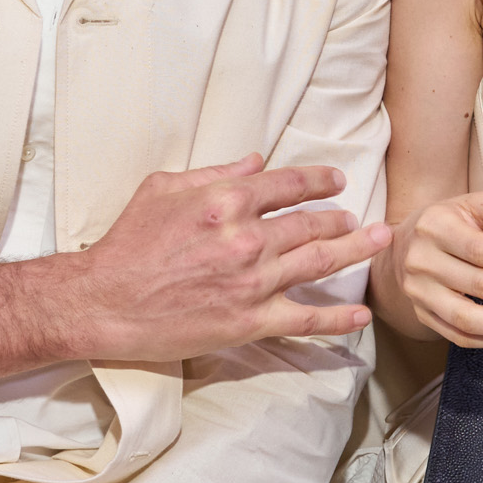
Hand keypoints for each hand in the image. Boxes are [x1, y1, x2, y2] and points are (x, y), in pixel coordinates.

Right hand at [66, 154, 388, 362]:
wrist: (105, 301)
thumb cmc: (127, 243)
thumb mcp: (162, 189)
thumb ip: (213, 173)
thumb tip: (255, 161)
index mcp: (226, 202)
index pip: (288, 185)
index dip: (318, 180)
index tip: (336, 181)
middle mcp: (247, 239)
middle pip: (312, 223)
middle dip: (343, 218)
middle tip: (361, 218)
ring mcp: (253, 282)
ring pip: (319, 263)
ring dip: (354, 251)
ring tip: (377, 242)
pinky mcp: (250, 321)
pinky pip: (304, 319)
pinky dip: (337, 319)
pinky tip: (360, 315)